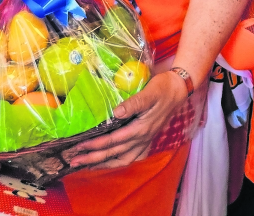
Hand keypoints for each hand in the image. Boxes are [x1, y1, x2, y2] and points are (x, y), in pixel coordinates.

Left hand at [64, 72, 186, 170]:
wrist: (179, 88)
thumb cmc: (163, 88)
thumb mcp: (149, 92)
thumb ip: (133, 103)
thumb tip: (115, 113)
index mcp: (141, 128)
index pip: (113, 140)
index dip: (95, 145)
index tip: (78, 146)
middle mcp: (142, 138)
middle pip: (114, 153)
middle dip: (93, 158)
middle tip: (74, 161)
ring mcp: (146, 140)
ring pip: (123, 159)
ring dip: (104, 163)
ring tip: (88, 165)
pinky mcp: (148, 138)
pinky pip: (133, 156)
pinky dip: (119, 162)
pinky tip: (111, 161)